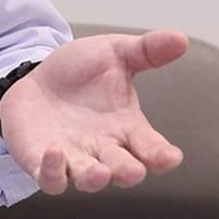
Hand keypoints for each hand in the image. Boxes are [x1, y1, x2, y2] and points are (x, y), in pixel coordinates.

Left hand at [0, 30, 188, 194]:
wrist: (37, 76)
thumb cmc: (82, 72)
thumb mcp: (115, 54)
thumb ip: (147, 50)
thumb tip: (181, 38)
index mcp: (127, 128)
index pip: (151, 148)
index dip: (161, 156)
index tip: (171, 157)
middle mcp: (104, 148)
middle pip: (122, 170)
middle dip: (129, 173)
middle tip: (134, 171)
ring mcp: (74, 158)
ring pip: (88, 180)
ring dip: (94, 180)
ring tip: (100, 173)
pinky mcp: (42, 163)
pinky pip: (50, 178)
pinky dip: (52, 171)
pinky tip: (54, 152)